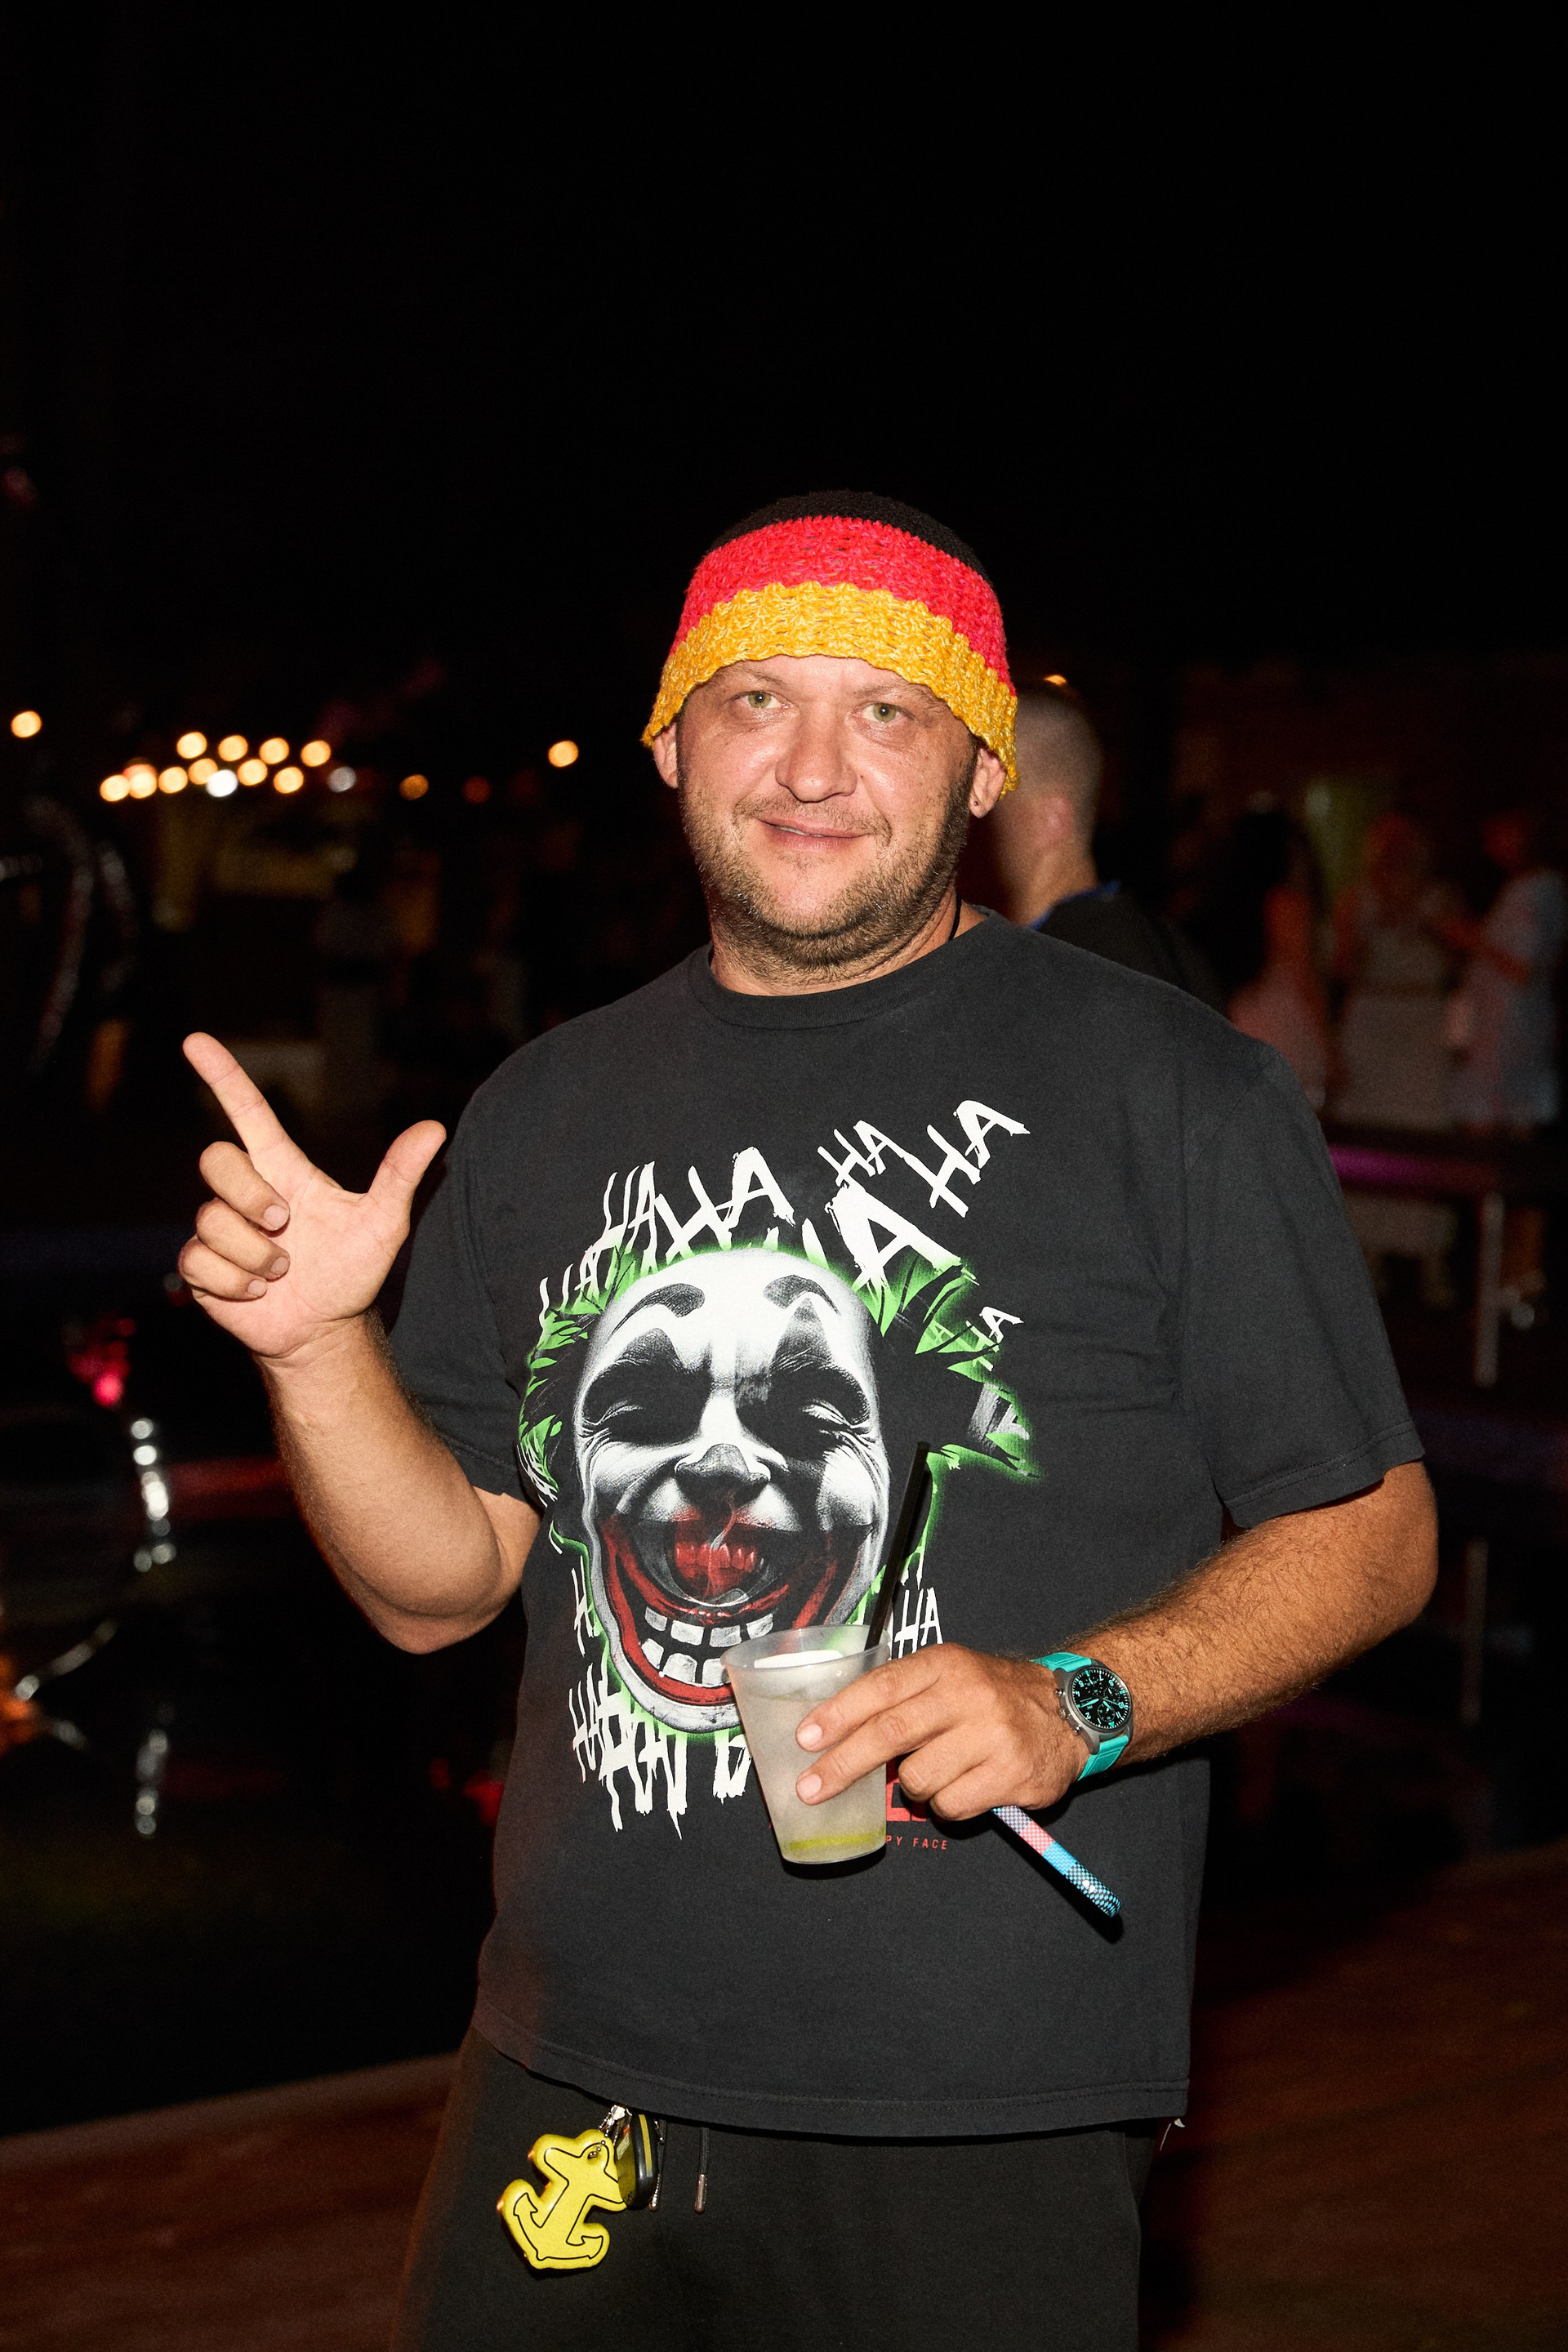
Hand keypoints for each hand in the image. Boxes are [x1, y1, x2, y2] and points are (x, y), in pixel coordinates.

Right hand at [178, 1033, 444, 1363]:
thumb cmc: (350, 1270)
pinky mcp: (201, 1266)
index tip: (194, 1041)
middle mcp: (246, 1192)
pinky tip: (258, 1293)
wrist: (323, 1329)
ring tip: (282, 1272)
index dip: (222, 1076)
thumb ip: (400, 1174)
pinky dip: (237, 1283)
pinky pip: (201, 1261)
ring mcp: (219, 1227)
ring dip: (256, 1255)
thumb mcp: (383, 1223)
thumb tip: (434, 1127)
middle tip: (285, 1228)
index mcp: (282, 1170)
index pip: (247, 1113)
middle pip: (216, 1160)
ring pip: (212, 1220)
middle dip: (251, 1197)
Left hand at [794, 1645, 1085, 1821]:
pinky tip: (964, 1787)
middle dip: (842, 1765)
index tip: (806, 1739)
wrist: (1068, 1710)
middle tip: (811, 1788)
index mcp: (944, 1665)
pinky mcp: (1011, 1775)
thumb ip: (901, 1696)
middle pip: (889, 1734)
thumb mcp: (949, 1675)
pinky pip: (951, 1806)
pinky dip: (947, 1806)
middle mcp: (967, 1695)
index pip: (880, 1688)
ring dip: (914, 1787)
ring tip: (937, 1771)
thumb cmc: (991, 1696)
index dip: (838, 1715)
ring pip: (918, 1780)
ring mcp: (992, 1736)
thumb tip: (834, 1732)